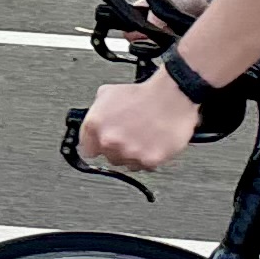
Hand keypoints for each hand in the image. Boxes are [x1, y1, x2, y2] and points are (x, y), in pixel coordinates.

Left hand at [78, 70, 202, 173]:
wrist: (172, 96)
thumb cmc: (144, 93)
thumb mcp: (108, 93)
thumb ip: (96, 112)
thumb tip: (94, 123)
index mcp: (95, 125)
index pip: (87, 149)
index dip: (96, 145)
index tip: (102, 145)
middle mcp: (109, 140)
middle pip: (107, 156)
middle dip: (117, 148)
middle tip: (128, 134)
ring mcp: (128, 152)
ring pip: (125, 163)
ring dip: (132, 153)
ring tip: (142, 136)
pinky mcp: (148, 160)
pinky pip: (144, 165)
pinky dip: (148, 157)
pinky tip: (152, 142)